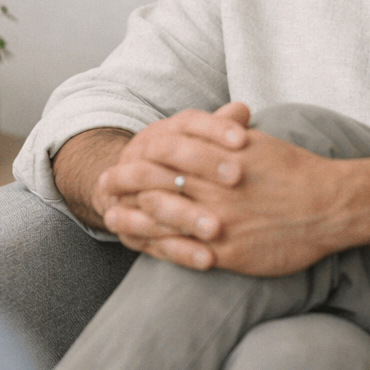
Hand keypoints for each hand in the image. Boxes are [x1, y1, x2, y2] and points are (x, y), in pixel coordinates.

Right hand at [94, 103, 251, 268]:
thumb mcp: (200, 145)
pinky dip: (179, 250)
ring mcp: (126, 192)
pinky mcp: (126, 226)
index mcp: (160, 134)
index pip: (186, 122)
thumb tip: (242, 110)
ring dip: (185, 214)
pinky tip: (208, 259)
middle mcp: (138, 158)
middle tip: (236, 177)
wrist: (128, 190)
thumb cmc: (180, 167)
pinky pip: (149, 240)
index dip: (214, 128)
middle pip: (165, 155)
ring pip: (151, 199)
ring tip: (218, 228)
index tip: (243, 139)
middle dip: (201, 163)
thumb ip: (221, 128)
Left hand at [117, 127, 358, 277]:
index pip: (164, 154)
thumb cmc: (298, 171)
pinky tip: (144, 246)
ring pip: (162, 218)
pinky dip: (159, 247)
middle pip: (154, 183)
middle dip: (124, 185)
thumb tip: (217, 121)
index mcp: (218, 157)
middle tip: (102, 186)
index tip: (119, 162)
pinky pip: (184, 251)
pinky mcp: (227, 251)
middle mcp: (212, 187)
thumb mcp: (259, 143)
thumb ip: (230, 135)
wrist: (331, 205)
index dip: (137, 160)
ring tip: (112, 218)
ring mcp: (217, 220)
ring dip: (132, 218)